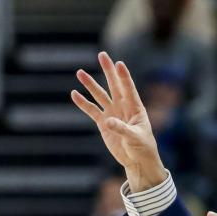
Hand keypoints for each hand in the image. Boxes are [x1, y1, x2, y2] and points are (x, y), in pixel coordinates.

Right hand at [71, 52, 165, 191]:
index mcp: (135, 107)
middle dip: (108, 71)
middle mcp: (123, 107)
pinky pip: (92, 110)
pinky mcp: (103, 123)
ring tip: (80, 72)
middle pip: (114, 85)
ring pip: (100, 95)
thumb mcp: (135, 138)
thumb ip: (122, 129)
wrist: (136, 160)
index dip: (124, 76)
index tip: (118, 63)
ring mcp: (112, 113)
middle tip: (102, 55)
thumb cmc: (142, 147)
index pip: (129, 88)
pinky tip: (74, 94)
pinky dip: (83, 103)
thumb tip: (108, 121)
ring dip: (90, 85)